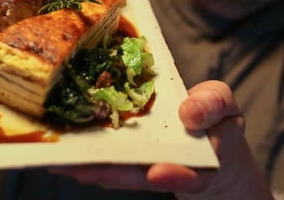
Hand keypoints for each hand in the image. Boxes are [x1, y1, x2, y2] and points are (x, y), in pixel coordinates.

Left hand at [50, 80, 273, 199]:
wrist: (208, 140)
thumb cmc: (216, 121)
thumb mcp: (225, 107)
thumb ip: (212, 106)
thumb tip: (188, 113)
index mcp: (199, 162)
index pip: (189, 175)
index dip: (173, 175)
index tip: (157, 174)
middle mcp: (167, 169)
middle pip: (140, 176)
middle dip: (112, 174)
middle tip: (83, 169)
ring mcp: (143, 166)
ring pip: (115, 172)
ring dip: (87, 166)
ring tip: (59, 159)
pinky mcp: (124, 159)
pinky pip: (102, 159)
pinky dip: (81, 155)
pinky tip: (57, 148)